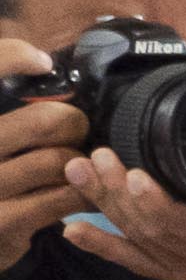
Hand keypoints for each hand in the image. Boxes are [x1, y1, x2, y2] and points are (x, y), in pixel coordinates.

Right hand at [0, 43, 86, 271]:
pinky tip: (81, 193)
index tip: (41, 62)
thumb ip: (7, 97)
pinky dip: (83, 193)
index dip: (12, 58)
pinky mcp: (3, 221)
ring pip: (59, 161)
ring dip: (79, 163)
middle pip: (45, 121)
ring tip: (75, 165)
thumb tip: (41, 60)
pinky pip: (65, 197)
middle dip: (73, 125)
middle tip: (73, 131)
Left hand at [59, 147, 185, 279]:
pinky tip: (74, 230)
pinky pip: (134, 263)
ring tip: (78, 172)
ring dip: (106, 208)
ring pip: (143, 242)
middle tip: (97, 158)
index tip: (133, 173)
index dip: (161, 203)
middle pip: (162, 232)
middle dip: (123, 195)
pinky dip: (102, 246)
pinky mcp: (176, 276)